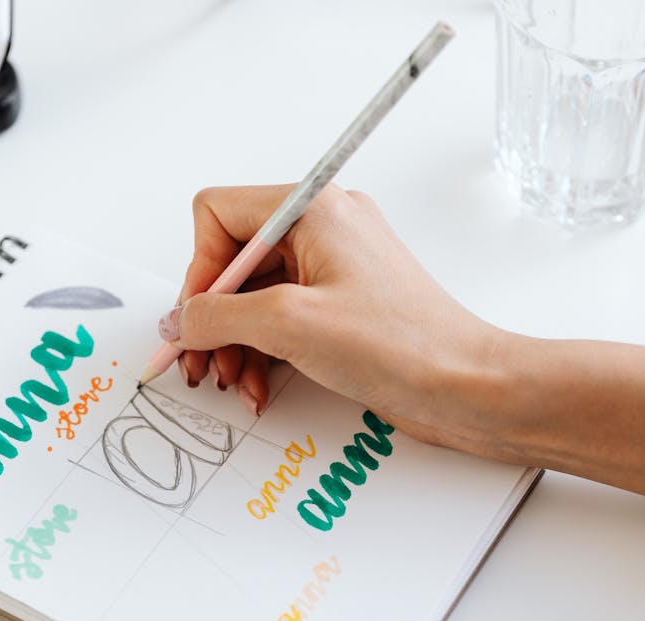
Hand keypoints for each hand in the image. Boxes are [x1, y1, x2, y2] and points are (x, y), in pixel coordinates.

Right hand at [162, 184, 506, 453]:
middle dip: (210, 317)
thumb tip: (176, 321)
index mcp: (312, 210)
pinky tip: (258, 387)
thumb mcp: (290, 325)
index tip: (194, 321)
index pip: (218, 215)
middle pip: (231, 261)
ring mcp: (332, 268)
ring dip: (233, 343)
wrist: (468, 386)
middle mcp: (320, 229)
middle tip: (196, 364)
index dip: (198, 271)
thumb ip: (218, 316)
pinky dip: (261, 352)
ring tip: (232, 383)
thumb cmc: (401, 344)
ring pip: (252, 296)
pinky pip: (279, 319)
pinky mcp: (340, 306)